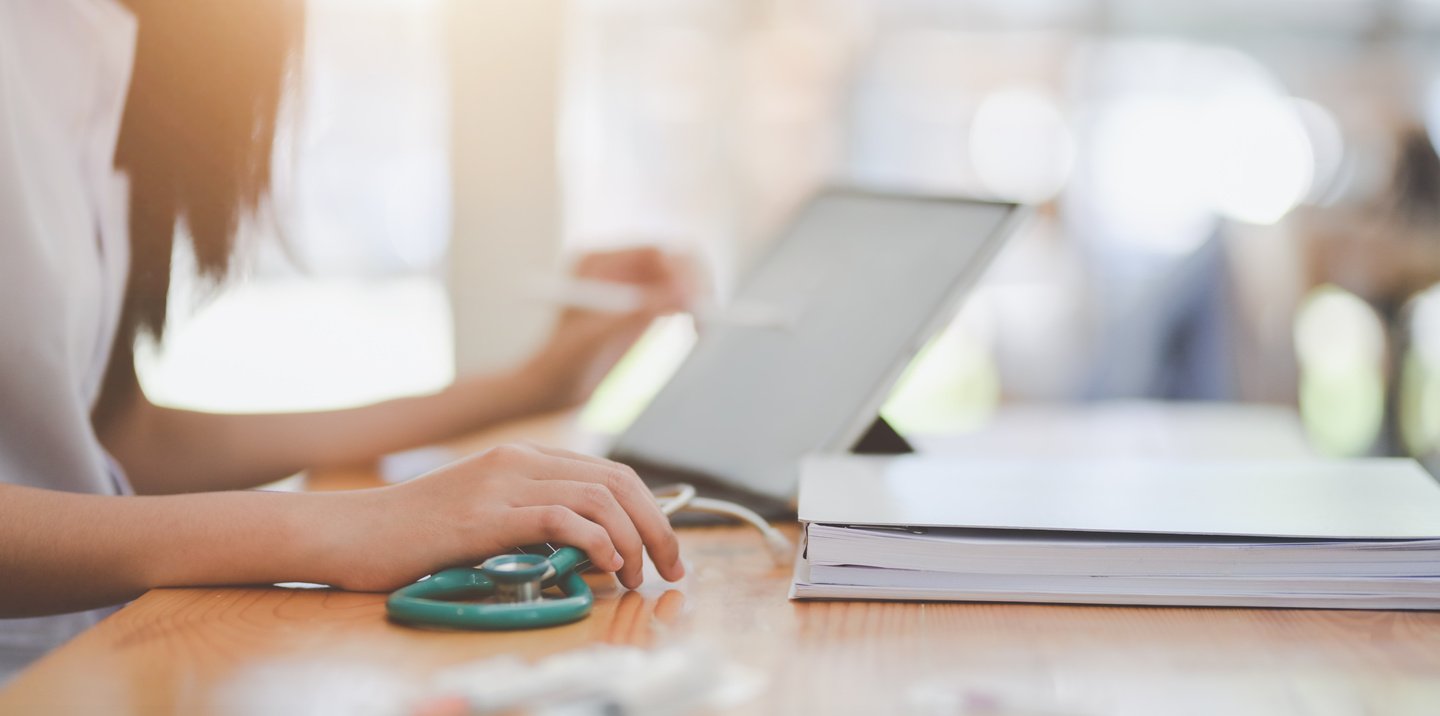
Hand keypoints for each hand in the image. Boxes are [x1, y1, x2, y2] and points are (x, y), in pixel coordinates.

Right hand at [326, 443, 684, 591]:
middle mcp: (519, 460)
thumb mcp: (486, 515)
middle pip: (618, 481)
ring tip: (638, 575)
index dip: (651, 511)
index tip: (667, 550)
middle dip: (658, 526)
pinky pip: (561, 519)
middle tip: (672, 567)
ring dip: (633, 539)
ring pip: (599, 496)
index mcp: (524, 458)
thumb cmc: (416, 534)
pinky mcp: (485, 515)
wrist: (352, 531)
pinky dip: (596, 542)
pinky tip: (605, 566)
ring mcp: (502, 483)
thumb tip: (595, 551)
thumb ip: (534, 521)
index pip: (612, 474)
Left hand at [522, 246, 701, 410]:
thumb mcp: (599, 338)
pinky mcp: (640, 309)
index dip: (682, 270)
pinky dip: (692, 313)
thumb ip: (640, 313)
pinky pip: (676, 301)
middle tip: (711, 311)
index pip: (653, 251)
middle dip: (695, 282)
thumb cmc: (562, 364)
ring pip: (679, 280)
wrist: (551, 391)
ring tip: (703, 328)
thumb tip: (683, 296)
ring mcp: (630, 288)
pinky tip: (698, 331)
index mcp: (596, 262)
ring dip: (698, 298)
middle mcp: (615, 269)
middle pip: (671, 260)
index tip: (699, 297)